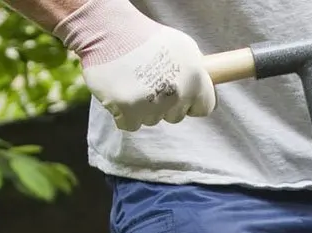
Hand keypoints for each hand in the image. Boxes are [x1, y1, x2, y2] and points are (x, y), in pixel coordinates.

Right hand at [53, 0, 215, 130]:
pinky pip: (131, 124)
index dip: (190, 101)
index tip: (178, 92)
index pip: (204, 108)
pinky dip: (124, 112)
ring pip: (153, 120)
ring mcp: (153, 104)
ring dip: (143, 107)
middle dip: (165, 104)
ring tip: (133, 80)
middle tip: (149, 80)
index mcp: (195, 78)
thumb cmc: (145, 36)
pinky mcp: (129, 111)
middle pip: (176, 117)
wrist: (107, 28)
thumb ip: (195, 73)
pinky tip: (120, 90)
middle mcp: (177, 93)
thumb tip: (202, 92)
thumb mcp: (182, 47)